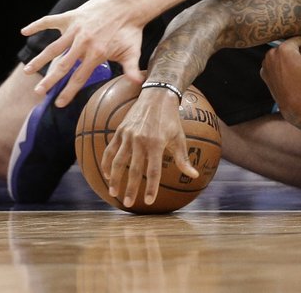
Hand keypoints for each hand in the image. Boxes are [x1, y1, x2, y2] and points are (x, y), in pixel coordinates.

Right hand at [21, 0, 145, 105]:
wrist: (128, 6)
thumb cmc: (131, 30)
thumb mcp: (132, 51)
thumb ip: (131, 69)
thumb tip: (139, 84)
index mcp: (96, 54)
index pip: (79, 77)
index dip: (69, 92)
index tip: (58, 103)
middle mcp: (83, 43)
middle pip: (63, 66)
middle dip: (49, 80)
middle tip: (38, 92)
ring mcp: (75, 29)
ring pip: (53, 47)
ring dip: (39, 59)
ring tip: (27, 71)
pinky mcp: (71, 17)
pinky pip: (50, 21)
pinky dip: (37, 25)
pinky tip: (24, 32)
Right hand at [100, 87, 198, 206]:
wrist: (157, 96)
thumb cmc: (171, 119)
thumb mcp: (179, 138)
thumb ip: (183, 159)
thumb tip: (194, 175)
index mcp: (156, 143)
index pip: (153, 171)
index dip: (151, 188)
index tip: (149, 201)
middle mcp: (140, 140)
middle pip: (134, 170)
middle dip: (131, 189)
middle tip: (128, 204)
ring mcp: (128, 136)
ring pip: (117, 162)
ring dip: (114, 179)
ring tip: (114, 192)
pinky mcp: (119, 131)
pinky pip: (109, 151)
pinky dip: (107, 164)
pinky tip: (107, 175)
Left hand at [260, 23, 300, 120]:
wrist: (295, 105)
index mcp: (284, 48)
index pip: (300, 39)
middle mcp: (271, 52)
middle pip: (289, 46)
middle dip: (297, 53)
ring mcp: (265, 63)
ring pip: (281, 54)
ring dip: (288, 59)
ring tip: (294, 73)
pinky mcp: (263, 72)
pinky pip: (273, 63)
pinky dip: (279, 67)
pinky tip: (286, 77)